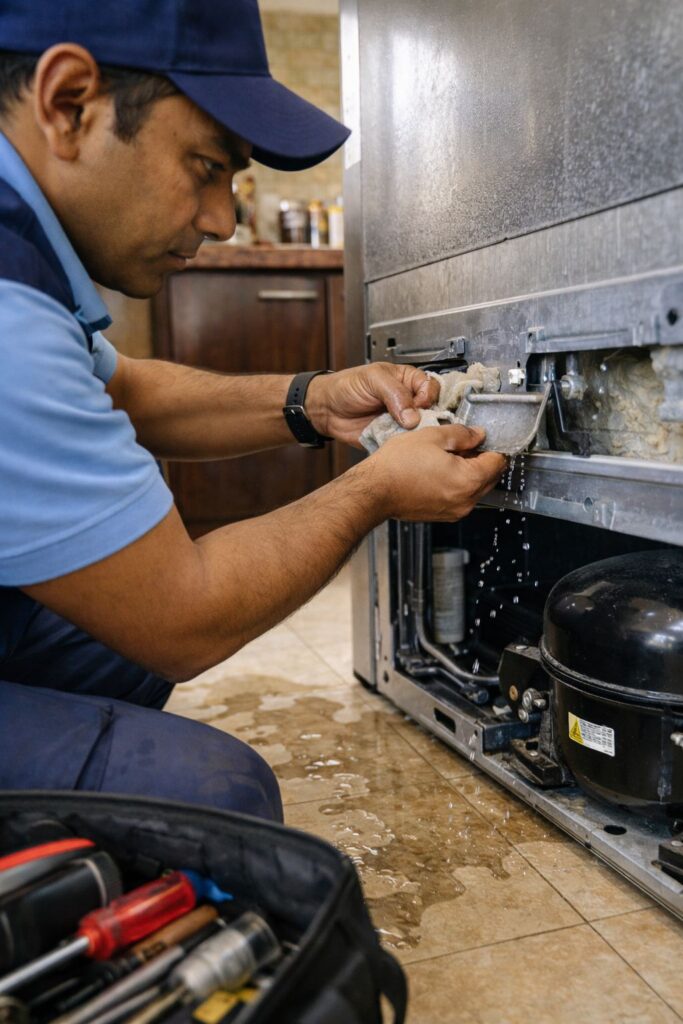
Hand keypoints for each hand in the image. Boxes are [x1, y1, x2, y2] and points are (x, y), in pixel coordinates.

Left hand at [305, 363, 439, 446]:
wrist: (326, 410)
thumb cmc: (346, 387)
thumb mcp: (373, 379)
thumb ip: (395, 393)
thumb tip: (413, 415)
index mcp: (407, 381)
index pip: (431, 387)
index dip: (427, 397)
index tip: (419, 404)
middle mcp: (408, 401)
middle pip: (431, 411)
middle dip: (426, 419)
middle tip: (413, 423)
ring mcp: (401, 421)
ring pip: (421, 430)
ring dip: (415, 434)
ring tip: (403, 433)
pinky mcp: (393, 438)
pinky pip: (406, 444)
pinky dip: (404, 446)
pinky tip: (397, 442)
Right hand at [368, 424, 506, 521]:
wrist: (374, 492)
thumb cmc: (397, 466)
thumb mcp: (433, 436)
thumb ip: (462, 434)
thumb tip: (478, 435)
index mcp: (469, 480)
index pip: (498, 462)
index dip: (492, 445)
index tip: (482, 438)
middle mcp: (466, 501)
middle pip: (490, 478)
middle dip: (482, 459)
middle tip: (463, 444)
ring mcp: (455, 511)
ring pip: (476, 488)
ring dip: (470, 472)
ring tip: (447, 457)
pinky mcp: (443, 515)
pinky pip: (461, 497)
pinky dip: (457, 484)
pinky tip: (439, 471)